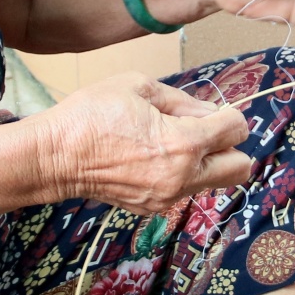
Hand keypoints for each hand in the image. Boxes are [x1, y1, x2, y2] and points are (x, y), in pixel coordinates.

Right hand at [31, 73, 252, 214]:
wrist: (55, 156)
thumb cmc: (91, 115)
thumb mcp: (138, 86)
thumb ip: (182, 99)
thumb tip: (208, 111)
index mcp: (183, 144)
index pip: (236, 130)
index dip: (229, 114)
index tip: (212, 111)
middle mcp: (182, 177)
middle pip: (239, 168)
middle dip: (230, 146)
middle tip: (204, 131)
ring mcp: (167, 196)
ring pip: (213, 182)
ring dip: (206, 162)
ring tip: (172, 143)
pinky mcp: (151, 208)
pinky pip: (183, 190)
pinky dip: (181, 174)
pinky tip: (152, 158)